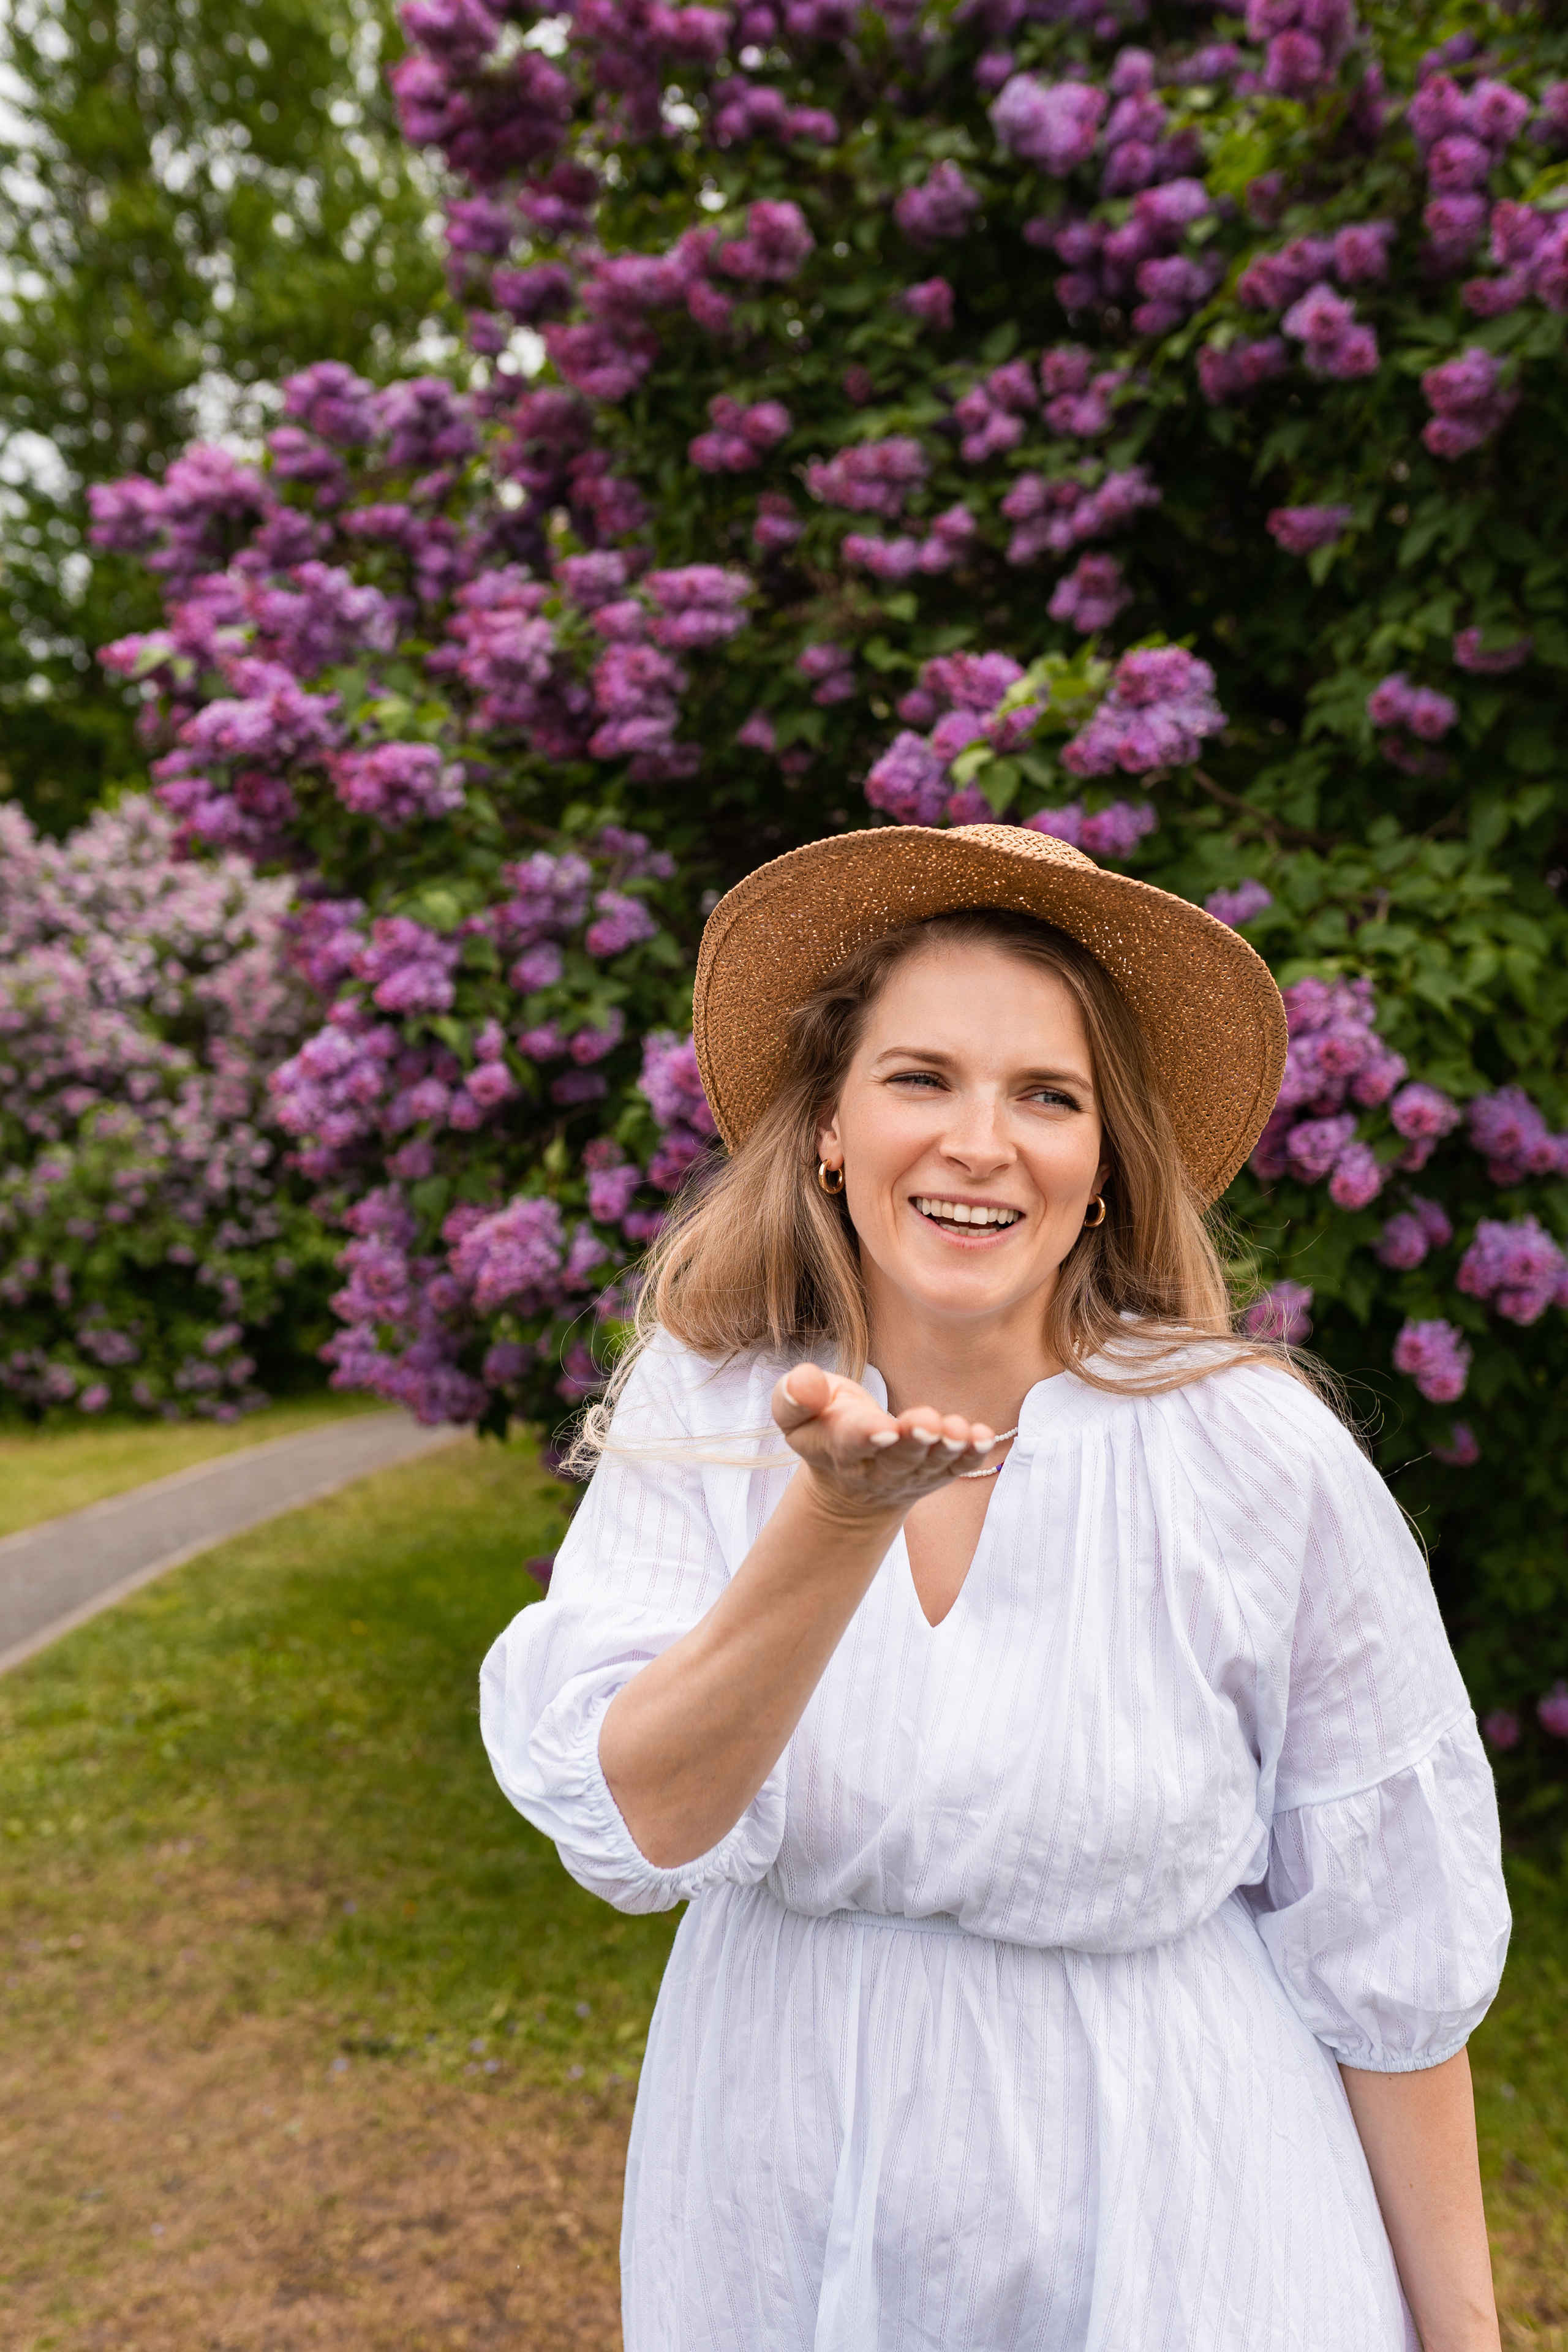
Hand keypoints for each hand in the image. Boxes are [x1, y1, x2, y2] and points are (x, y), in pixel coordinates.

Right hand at [772, 1361, 997, 1523]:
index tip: (883, 1428)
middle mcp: (876, 1470)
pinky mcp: (937, 1474)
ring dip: (947, 1448)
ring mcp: (910, 1476)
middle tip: (927, 1423)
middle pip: (898, 1459)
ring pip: (930, 1465)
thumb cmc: (823, 1430)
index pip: (851, 1442)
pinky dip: (972, 1455)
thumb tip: (804, 1379)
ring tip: (957, 1430)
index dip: (866, 1435)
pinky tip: (982, 1437)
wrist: (850, 1485)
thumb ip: (794, 1397)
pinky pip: (957, 1468)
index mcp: (837, 1449)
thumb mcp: (795, 1414)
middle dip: (913, 1442)